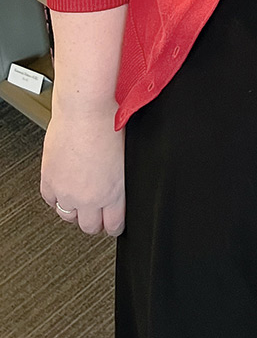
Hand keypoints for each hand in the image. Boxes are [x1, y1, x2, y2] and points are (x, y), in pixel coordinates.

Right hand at [40, 105, 125, 235]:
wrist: (85, 110)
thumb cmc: (110, 122)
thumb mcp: (127, 155)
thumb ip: (121, 177)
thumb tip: (121, 185)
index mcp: (114, 191)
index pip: (114, 224)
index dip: (115, 226)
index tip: (114, 223)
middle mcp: (89, 196)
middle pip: (90, 226)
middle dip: (95, 222)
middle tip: (97, 214)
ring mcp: (67, 191)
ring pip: (68, 217)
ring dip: (75, 211)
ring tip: (80, 200)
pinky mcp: (49, 181)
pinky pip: (50, 201)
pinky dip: (57, 197)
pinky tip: (63, 189)